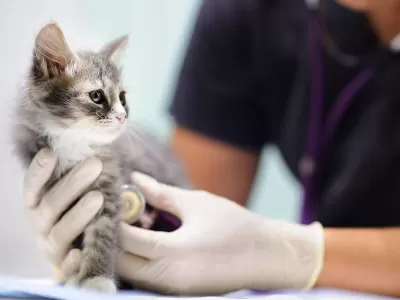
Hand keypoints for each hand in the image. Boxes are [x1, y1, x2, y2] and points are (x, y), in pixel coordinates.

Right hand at [23, 148, 103, 279]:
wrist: (73, 248)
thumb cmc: (73, 210)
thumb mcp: (69, 193)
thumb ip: (74, 175)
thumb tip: (95, 147)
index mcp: (36, 203)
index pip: (32, 185)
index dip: (39, 170)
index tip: (51, 153)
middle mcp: (39, 224)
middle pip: (51, 204)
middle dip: (73, 183)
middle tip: (95, 164)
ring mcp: (51, 246)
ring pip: (61, 231)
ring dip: (79, 214)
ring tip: (98, 197)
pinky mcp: (64, 265)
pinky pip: (67, 265)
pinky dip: (71, 260)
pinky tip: (79, 253)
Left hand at [116, 173, 324, 294]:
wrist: (268, 256)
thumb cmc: (236, 226)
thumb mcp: (197, 204)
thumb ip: (161, 193)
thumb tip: (135, 179)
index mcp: (173, 255)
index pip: (126, 241)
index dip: (113, 220)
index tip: (109, 201)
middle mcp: (168, 279)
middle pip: (122, 264)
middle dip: (114, 239)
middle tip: (117, 214)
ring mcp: (173, 290)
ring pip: (132, 274)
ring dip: (126, 251)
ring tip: (132, 225)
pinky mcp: (179, 292)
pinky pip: (147, 278)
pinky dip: (140, 260)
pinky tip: (147, 239)